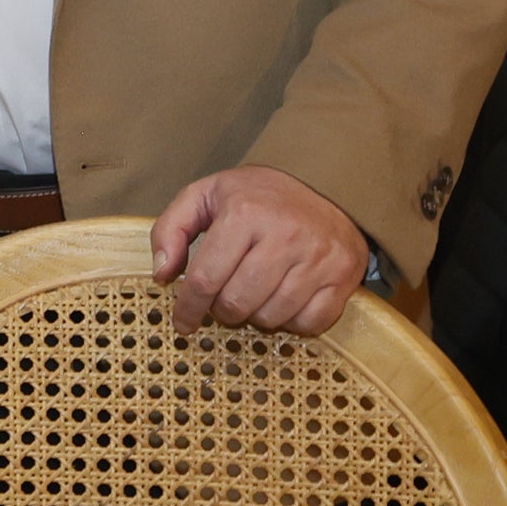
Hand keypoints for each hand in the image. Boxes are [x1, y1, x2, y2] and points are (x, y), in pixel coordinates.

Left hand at [148, 165, 369, 336]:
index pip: (206, 280)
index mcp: (245, 213)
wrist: (322, 182)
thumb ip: (171, 228)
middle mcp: (285, 236)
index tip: (183, 323)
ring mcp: (318, 258)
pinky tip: (283, 300)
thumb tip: (162, 274)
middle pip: (237, 304)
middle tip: (222, 300)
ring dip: (254, 316)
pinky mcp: (343, 275)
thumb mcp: (206, 195)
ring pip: (272, 318)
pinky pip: (310, 323)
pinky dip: (291, 322)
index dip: (188, 308)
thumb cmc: (257, 195)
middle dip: (221, 311)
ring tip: (252, 295)